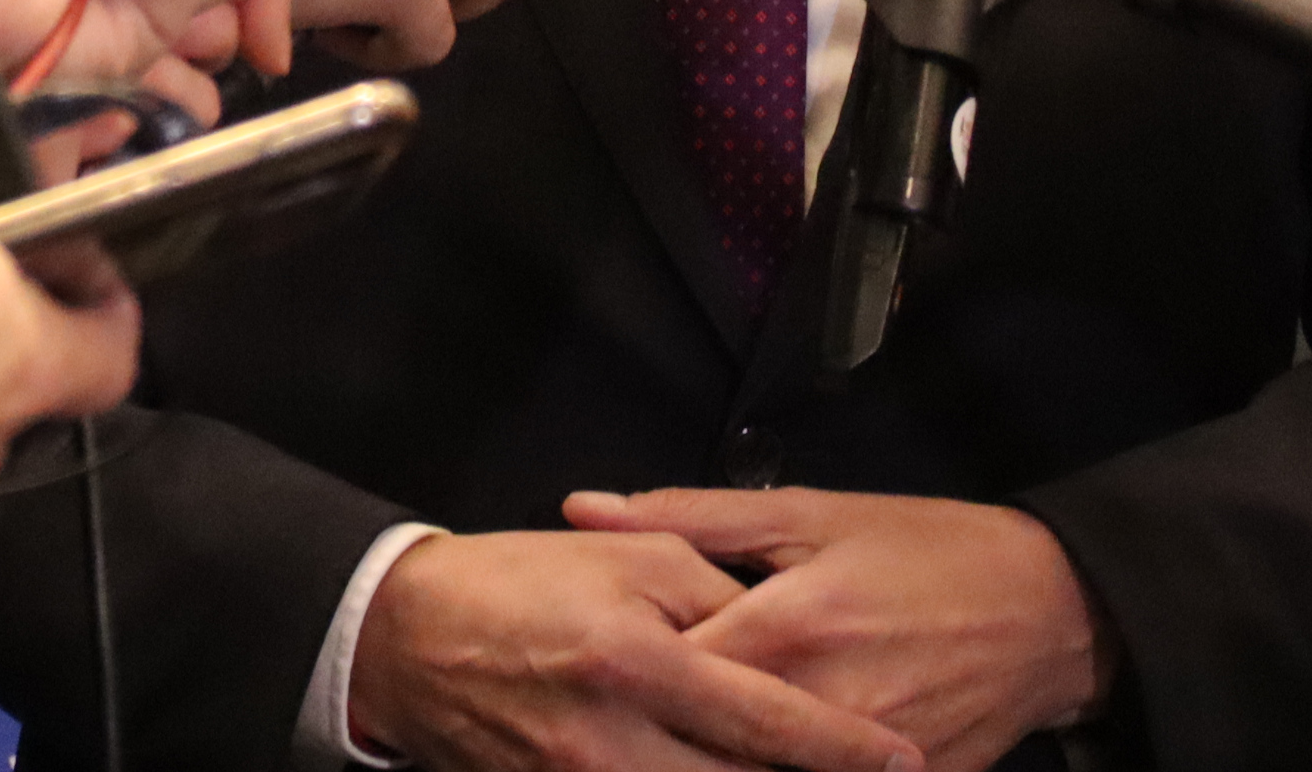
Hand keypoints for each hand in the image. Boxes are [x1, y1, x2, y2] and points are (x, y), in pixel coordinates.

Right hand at [347, 525, 922, 771]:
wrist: (408, 637)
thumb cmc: (521, 583)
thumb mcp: (628, 560)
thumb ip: (717, 599)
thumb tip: (782, 646)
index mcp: (638, 660)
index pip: (766, 719)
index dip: (843, 749)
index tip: (903, 760)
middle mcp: (610, 741)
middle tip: (878, 770)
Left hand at [564, 488, 1109, 771]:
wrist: (1049, 611)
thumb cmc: (926, 548)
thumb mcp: (811, 514)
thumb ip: (691, 518)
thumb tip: (586, 509)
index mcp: (785, 626)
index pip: (667, 672)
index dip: (616, 675)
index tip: (580, 670)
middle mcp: (815, 703)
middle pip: (698, 746)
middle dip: (656, 736)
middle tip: (614, 723)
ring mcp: (857, 764)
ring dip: (707, 764)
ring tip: (668, 748)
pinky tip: (753, 761)